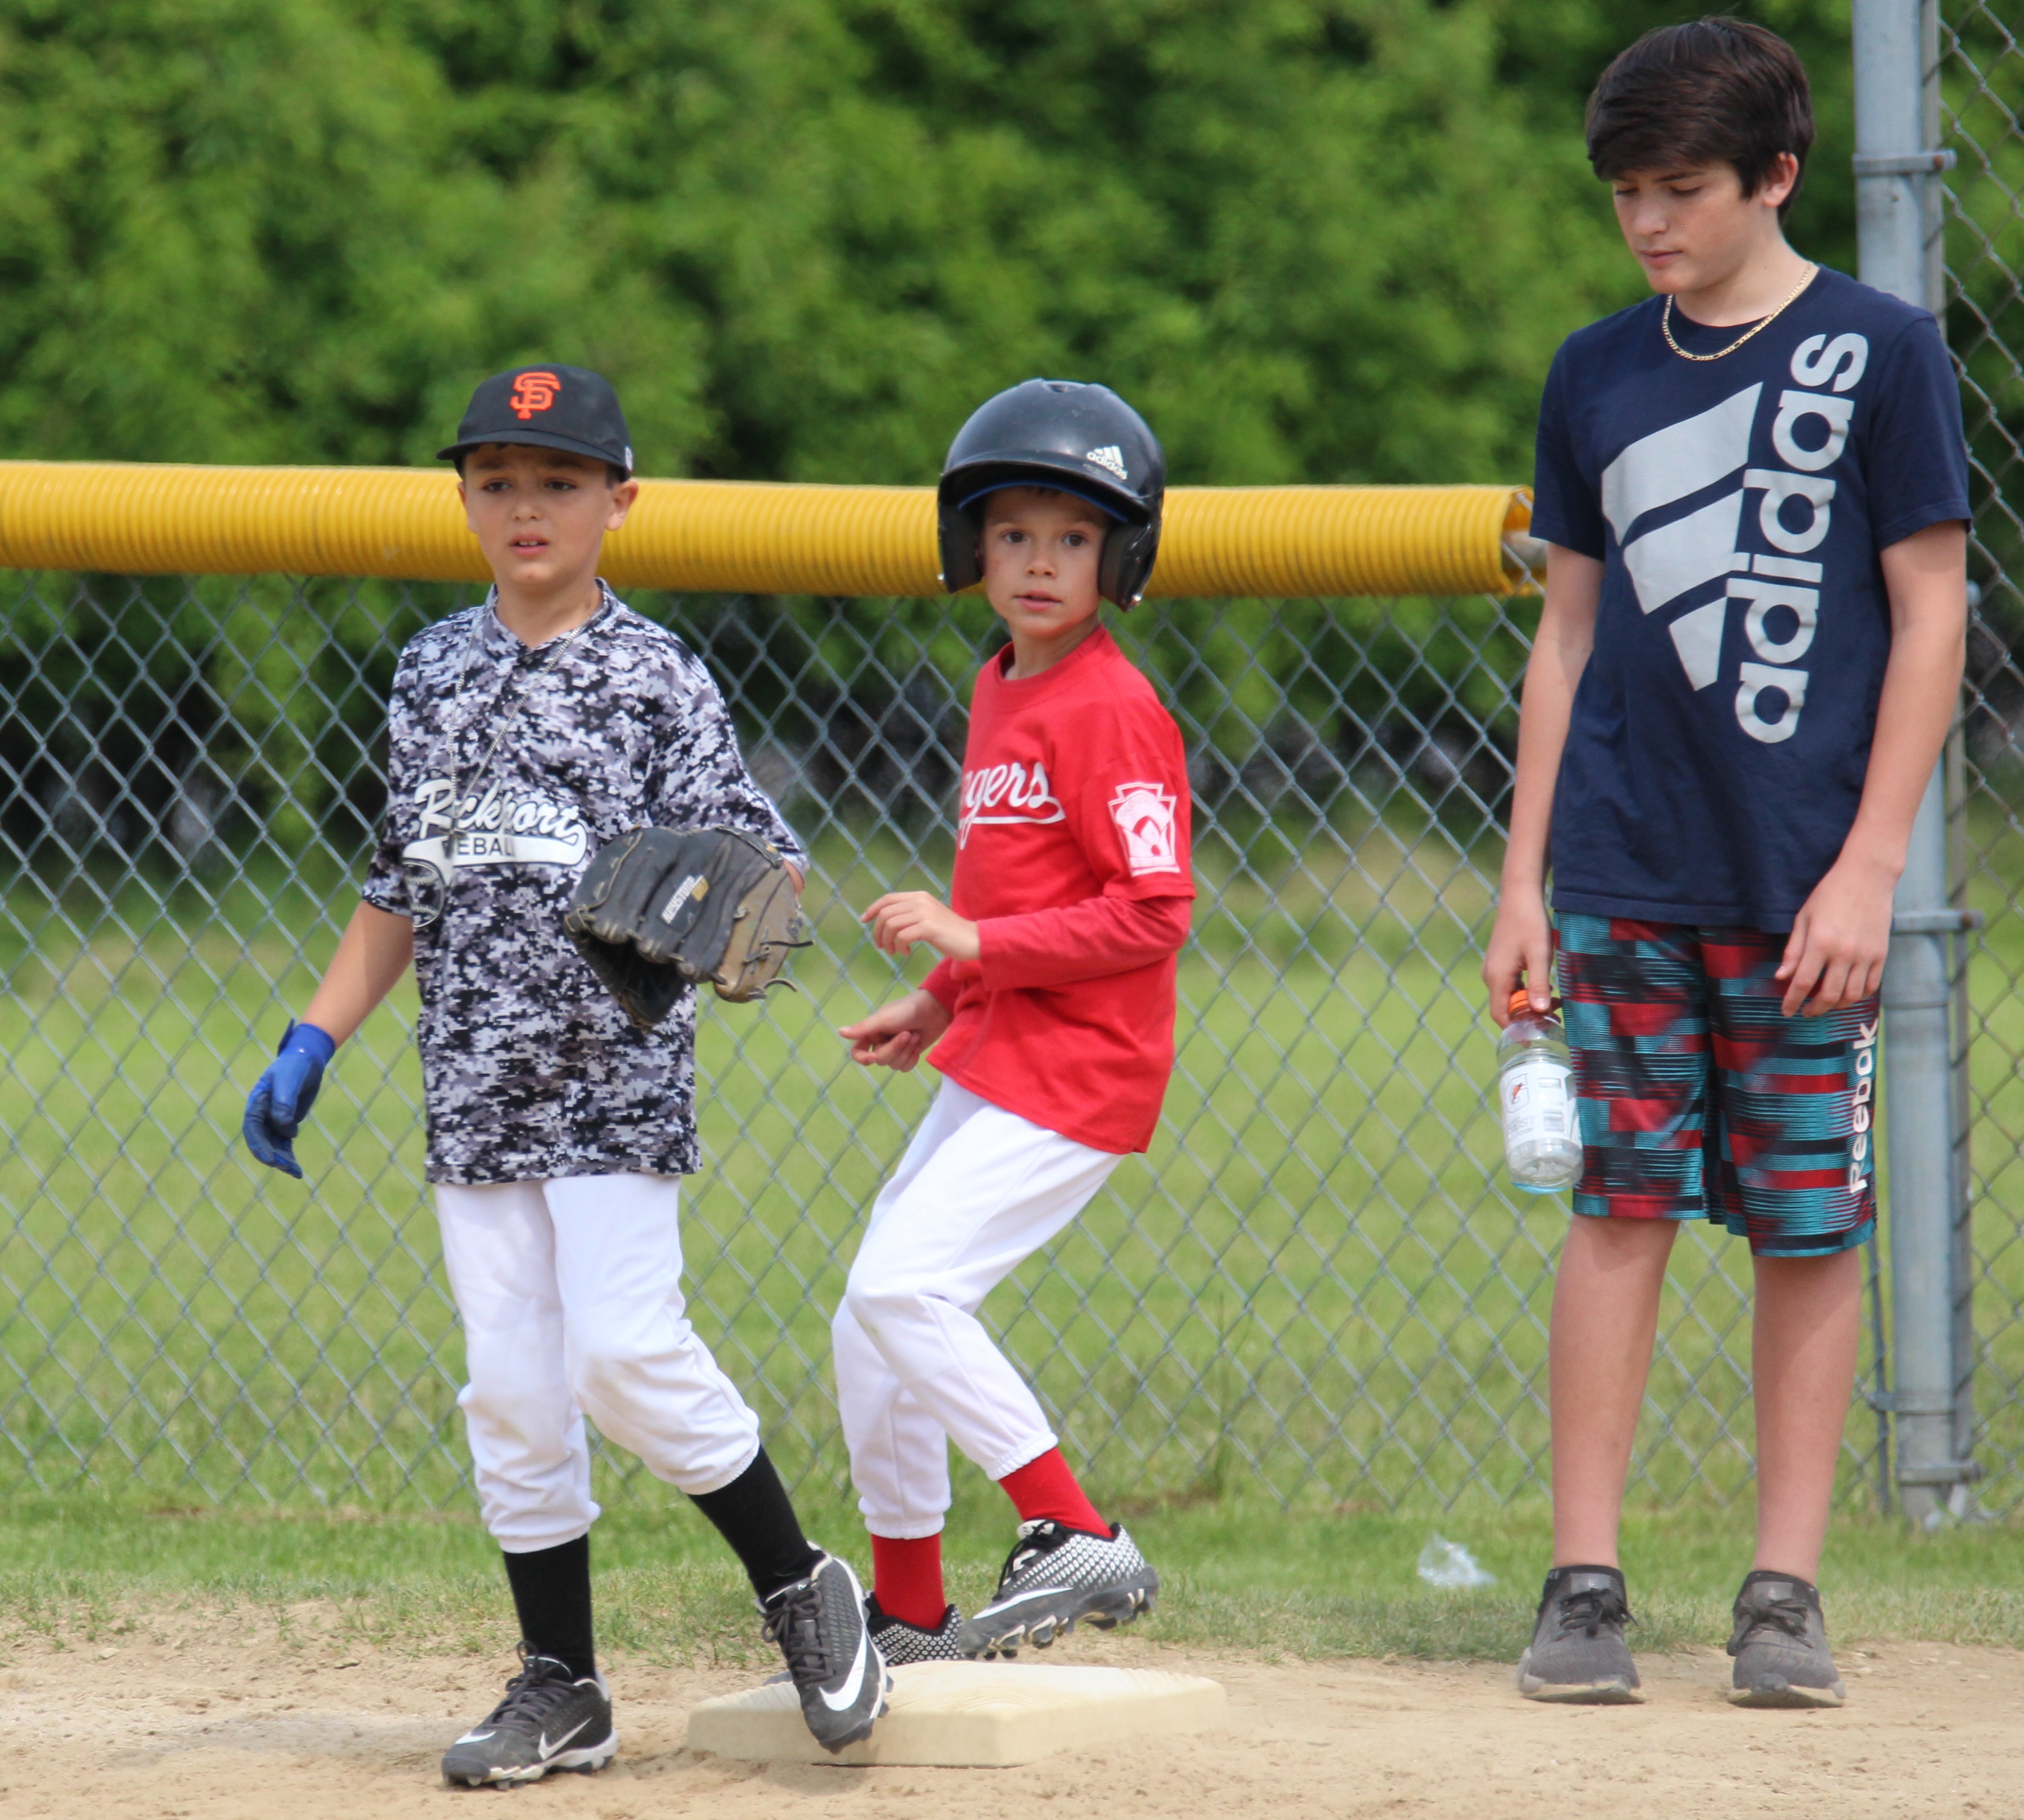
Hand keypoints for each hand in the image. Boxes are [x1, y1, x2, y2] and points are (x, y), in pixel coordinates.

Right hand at [243, 1022, 336, 1177]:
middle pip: (262, 1140)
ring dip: (282, 1159)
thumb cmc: (295, 1067)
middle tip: (286, 1168)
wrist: (306, 1061)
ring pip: (274, 1144)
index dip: (259, 1145)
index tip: (269, 1160)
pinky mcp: (286, 1123)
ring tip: (296, 1172)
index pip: (253, 1128)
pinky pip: (284, 1143)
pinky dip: (289, 1155)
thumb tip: (283, 1124)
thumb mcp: (290, 1080)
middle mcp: (262, 1114)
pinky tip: (296, 1168)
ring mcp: (273, 1120)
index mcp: (257, 1103)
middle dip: (273, 1156)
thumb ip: (285, 1100)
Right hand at [839, 989, 952, 1071]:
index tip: (873, 1057)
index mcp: (871, 1033)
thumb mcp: (884, 1018)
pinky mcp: (909, 1054)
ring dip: (906, 1051)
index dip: (863, 1058)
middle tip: (908, 1034)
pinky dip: (913, 1058)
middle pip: (880, 1060)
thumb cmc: (907, 1010)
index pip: (857, 1052)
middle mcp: (881, 1043)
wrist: (934, 1010)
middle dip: (896, 1049)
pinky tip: (918, 1045)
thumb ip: (863, 1028)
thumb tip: (840, 1032)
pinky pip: (905, 1067)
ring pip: (893, 1065)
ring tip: (915, 1036)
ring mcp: (895, 1050)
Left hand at [861, 890, 980, 959]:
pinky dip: (900, 946)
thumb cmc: (949, 932)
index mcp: (919, 896)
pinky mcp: (928, 927)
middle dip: (878, 932)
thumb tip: (887, 921)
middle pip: (885, 913)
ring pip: (891, 924)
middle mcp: (920, 901)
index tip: (864, 920)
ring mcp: (924, 913)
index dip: (872, 909)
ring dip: (888, 941)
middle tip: (882, 947)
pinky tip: (906, 952)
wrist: (973, 939)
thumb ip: (910, 914)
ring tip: (894, 951)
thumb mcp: (928, 917)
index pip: (887, 898)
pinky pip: (902, 936)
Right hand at [1483, 884, 1554, 1026]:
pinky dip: (1526, 992)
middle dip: (1527, 1018)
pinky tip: (1545, 987)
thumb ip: (1539, 985)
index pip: (1501, 1015)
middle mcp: (1491, 976)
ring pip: (1509, 997)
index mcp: (1497, 977)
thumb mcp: (1540, 955)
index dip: (1517, 1030)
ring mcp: (1494, 968)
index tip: (1537, 1038)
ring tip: (1555, 1004)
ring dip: (1529, 1004)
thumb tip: (1540, 1011)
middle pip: (1505, 1008)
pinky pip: (1510, 986)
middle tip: (1554, 1019)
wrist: (1520, 896)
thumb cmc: (1530, 923)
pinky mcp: (1500, 962)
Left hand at [1776, 854, 1896, 1016]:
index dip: (1792, 1001)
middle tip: (1805, 1012)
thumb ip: (1793, 950)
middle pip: (1829, 995)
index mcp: (1820, 943)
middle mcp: (1844, 953)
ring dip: (1836, 1006)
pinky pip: (1871, 985)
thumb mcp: (1803, 918)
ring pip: (1852, 995)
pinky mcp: (1881, 954)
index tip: (1786, 1011)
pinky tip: (1847, 995)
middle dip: (1814, 1009)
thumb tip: (1782, 977)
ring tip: (1825, 1005)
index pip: (1803, 983)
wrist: (1867, 878)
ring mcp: (1865, 955)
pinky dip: (1858, 996)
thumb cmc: (1829, 894)